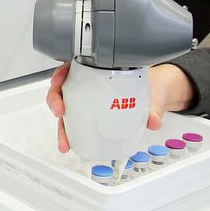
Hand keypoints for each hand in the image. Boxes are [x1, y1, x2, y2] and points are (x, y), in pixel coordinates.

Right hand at [45, 62, 194, 154]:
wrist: (154, 94)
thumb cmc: (147, 85)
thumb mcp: (150, 93)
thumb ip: (152, 108)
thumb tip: (153, 121)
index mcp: (98, 69)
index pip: (70, 67)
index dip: (60, 74)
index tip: (59, 82)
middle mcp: (88, 84)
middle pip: (62, 89)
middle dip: (55, 100)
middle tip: (60, 111)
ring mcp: (87, 100)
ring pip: (65, 109)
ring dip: (61, 125)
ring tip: (64, 139)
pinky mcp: (89, 114)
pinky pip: (74, 122)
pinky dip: (69, 133)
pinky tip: (70, 143)